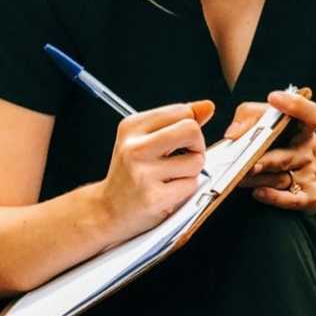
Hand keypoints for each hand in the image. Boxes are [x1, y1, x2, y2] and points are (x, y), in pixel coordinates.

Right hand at [96, 100, 214, 240]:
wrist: (108, 208)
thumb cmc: (130, 173)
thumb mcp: (145, 140)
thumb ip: (177, 122)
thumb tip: (207, 106)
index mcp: (131, 127)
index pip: (182, 111)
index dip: (190, 125)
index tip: (180, 140)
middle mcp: (134, 147)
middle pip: (191, 130)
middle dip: (197, 145)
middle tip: (185, 157)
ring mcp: (143, 173)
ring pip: (196, 161)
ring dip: (191, 171)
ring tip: (171, 177)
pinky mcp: (154, 197)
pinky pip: (191, 185)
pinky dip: (186, 190)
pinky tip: (168, 192)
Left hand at [226, 89, 315, 214]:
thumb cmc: (292, 147)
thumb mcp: (283, 128)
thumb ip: (253, 119)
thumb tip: (232, 133)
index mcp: (305, 129)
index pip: (310, 114)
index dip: (295, 105)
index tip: (274, 97)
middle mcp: (308, 150)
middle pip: (283, 152)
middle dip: (261, 153)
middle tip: (241, 150)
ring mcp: (310, 174)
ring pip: (280, 176)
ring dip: (257, 175)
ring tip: (237, 174)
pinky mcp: (310, 198)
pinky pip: (292, 199)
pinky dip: (275, 197)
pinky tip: (258, 193)